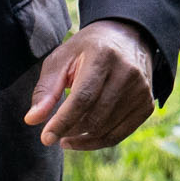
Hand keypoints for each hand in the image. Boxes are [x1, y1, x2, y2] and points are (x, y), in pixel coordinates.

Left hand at [25, 18, 160, 150]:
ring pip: (107, 129)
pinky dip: (98, 142)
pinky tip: (82, 139)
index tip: (46, 138)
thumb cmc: (86, 50)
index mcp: (103, 56)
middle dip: (70, 130)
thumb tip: (32, 120)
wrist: (126, 38)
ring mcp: (141, 90)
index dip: (63, 121)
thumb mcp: (61, 59)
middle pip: (95, 116)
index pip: (83, 97)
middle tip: (53, 134)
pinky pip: (120, 134)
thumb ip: (46, 89)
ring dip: (82, 139)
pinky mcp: (147, 104)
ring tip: (65, 136)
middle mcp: (127, 73)